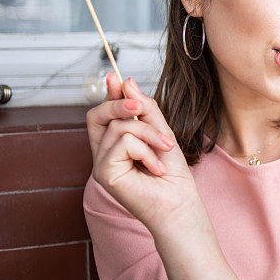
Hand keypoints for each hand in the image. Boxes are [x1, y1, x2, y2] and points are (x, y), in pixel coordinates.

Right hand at [86, 73, 203, 232]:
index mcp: (114, 144)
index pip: (104, 113)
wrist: (179, 202)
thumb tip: (125, 81)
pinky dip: (146, 151)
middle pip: (99, 115)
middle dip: (121, 104)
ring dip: (149, 134)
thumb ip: (144, 109)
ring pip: (120, 127)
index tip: (115, 77)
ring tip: (164, 151)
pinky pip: (124, 142)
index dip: (108, 94)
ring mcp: (100, 164)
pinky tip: (156, 168)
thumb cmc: (172, 173)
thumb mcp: (161, 132)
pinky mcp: (103, 173)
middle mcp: (103, 153)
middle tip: (140, 106)